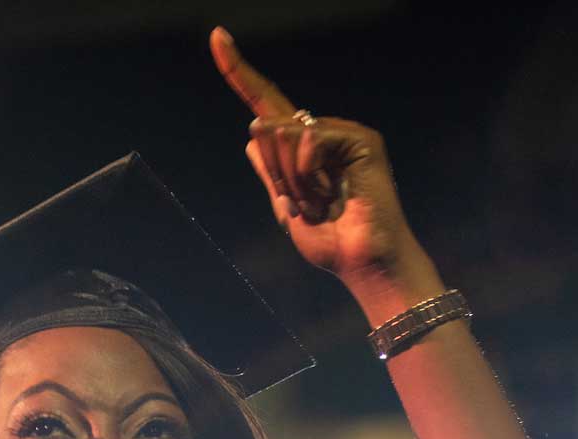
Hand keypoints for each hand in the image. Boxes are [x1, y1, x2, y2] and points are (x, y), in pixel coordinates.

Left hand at [209, 27, 425, 289]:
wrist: (360, 261)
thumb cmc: (331, 243)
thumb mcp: (286, 209)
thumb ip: (270, 174)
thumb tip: (254, 136)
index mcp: (301, 149)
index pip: (265, 103)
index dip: (238, 71)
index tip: (217, 37)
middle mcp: (320, 134)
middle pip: (266, 127)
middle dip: (273, 173)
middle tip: (303, 204)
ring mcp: (341, 133)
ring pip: (284, 134)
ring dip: (291, 178)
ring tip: (321, 202)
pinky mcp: (358, 138)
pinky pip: (309, 139)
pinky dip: (308, 171)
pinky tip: (330, 191)